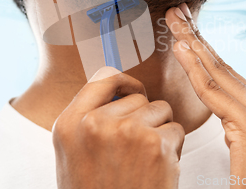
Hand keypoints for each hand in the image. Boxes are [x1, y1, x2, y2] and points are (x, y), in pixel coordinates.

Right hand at [52, 67, 184, 188]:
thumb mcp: (74, 153)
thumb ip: (89, 119)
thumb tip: (121, 90)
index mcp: (70, 123)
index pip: (103, 77)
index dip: (124, 82)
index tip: (134, 92)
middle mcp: (95, 122)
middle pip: (137, 96)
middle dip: (144, 116)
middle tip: (135, 149)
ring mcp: (126, 131)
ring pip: (161, 109)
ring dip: (160, 130)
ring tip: (144, 160)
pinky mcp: (155, 145)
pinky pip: (176, 129)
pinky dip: (173, 148)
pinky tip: (157, 170)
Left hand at [166, 4, 245, 187]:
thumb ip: (239, 127)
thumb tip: (223, 113)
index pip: (232, 77)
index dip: (207, 53)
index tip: (187, 33)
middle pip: (226, 67)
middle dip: (198, 38)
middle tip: (178, 12)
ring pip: (220, 74)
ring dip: (192, 44)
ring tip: (174, 22)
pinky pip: (215, 94)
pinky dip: (194, 70)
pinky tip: (180, 49)